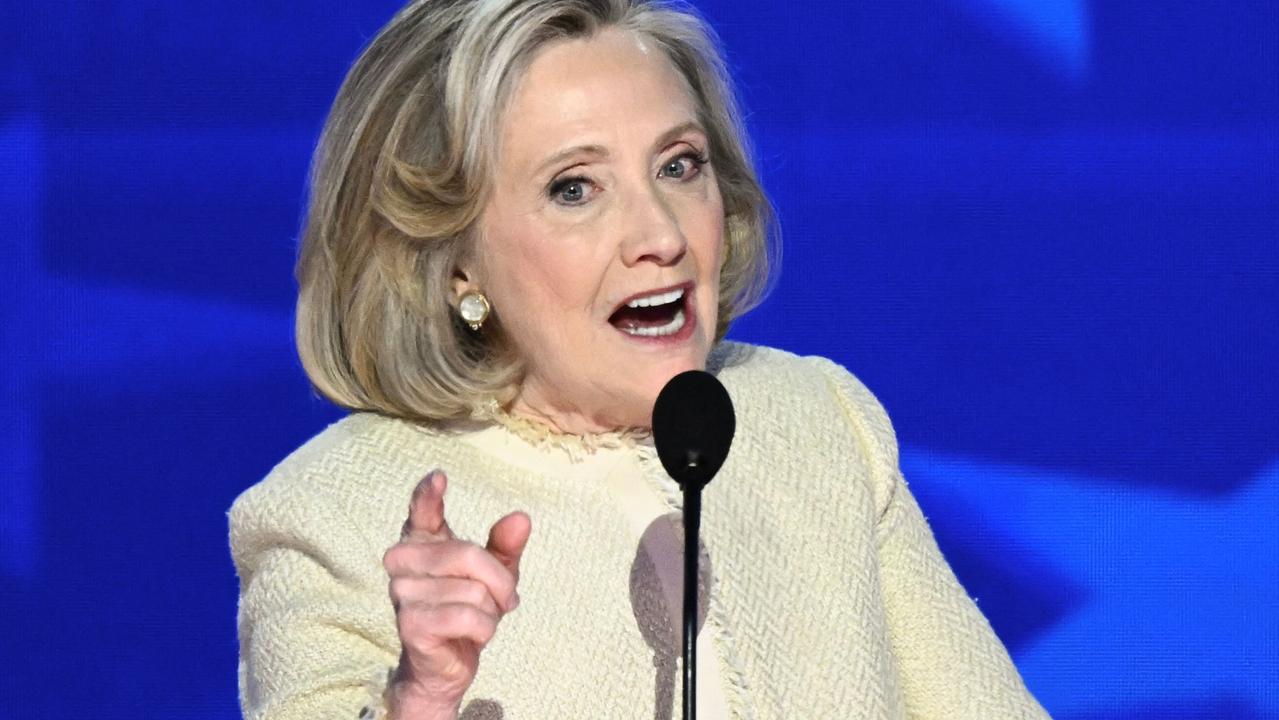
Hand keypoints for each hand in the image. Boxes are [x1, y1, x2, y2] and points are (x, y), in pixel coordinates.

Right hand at [381, 470, 530, 718]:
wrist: (446, 664)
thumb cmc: (468, 609)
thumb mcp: (495, 575)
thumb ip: (505, 546)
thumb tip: (521, 518)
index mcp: (421, 541)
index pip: (422, 511)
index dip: (429, 494)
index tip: (439, 477)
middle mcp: (403, 561)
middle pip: (470, 555)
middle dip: (499, 582)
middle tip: (503, 600)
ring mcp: (402, 592)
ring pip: (474, 590)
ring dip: (490, 611)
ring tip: (479, 619)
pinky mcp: (411, 623)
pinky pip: (468, 617)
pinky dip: (484, 628)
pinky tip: (472, 635)